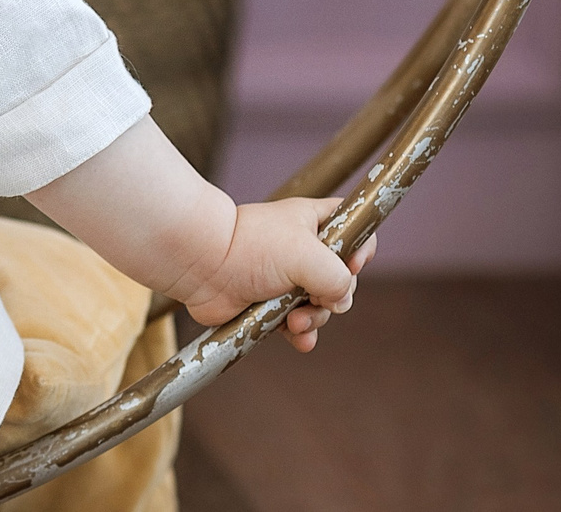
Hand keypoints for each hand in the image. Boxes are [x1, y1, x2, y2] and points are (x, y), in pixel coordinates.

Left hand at [179, 196, 377, 353]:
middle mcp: (303, 250)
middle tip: (312, 299)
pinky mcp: (272, 303)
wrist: (201, 267)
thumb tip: (341, 301)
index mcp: (313, 223)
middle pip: (342, 278)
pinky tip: (297, 337)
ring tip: (295, 321)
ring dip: (315, 319)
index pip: (354, 228)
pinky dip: (301, 334)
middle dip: (333, 297)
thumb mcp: (306, 252)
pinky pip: (300, 324)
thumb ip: (338, 277)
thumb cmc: (248, 247)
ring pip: (323, 306)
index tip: (350, 265)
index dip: (360, 249)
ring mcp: (288, 279)